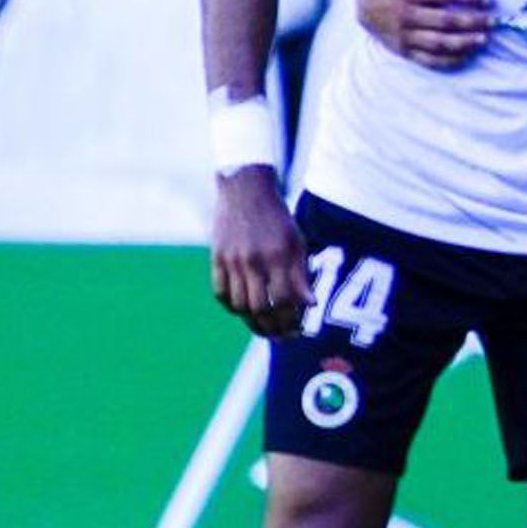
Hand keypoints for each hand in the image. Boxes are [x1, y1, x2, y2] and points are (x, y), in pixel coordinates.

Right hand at [211, 169, 311, 337]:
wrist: (244, 190)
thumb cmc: (276, 217)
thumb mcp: (296, 241)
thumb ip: (301, 274)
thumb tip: (310, 304)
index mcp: (278, 255)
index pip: (285, 300)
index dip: (292, 320)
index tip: (298, 330)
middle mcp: (253, 260)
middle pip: (261, 308)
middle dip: (273, 329)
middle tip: (282, 337)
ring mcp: (232, 260)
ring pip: (240, 305)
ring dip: (252, 323)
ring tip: (264, 330)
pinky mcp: (216, 258)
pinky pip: (221, 293)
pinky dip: (232, 307)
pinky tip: (244, 312)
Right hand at [358, 0, 495, 69]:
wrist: (358, 5)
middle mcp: (407, 15)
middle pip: (445, 21)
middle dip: (472, 21)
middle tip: (492, 21)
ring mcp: (405, 35)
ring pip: (439, 42)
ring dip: (464, 43)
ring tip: (484, 40)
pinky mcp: (404, 50)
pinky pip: (428, 59)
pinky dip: (448, 60)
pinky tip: (466, 56)